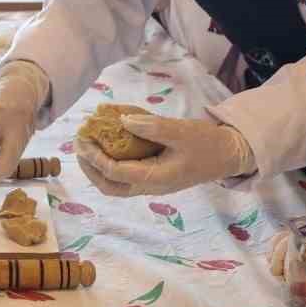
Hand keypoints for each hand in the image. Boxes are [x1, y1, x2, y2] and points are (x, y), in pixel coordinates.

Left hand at [76, 114, 252, 196]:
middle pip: (110, 186)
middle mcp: (150, 185)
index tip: (84, 138)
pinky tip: (105, 145)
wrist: (227, 155)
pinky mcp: (153, 177)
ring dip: (96, 169)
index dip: (96, 157)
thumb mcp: (180, 131)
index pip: (116, 172)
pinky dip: (110, 164)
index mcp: (156, 178)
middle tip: (78, 144)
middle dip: (89, 167)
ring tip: (84, 147)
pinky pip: (125, 176)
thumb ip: (152, 127)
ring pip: (115, 185)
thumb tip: (123, 120)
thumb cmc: (206, 143)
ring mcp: (151, 184)